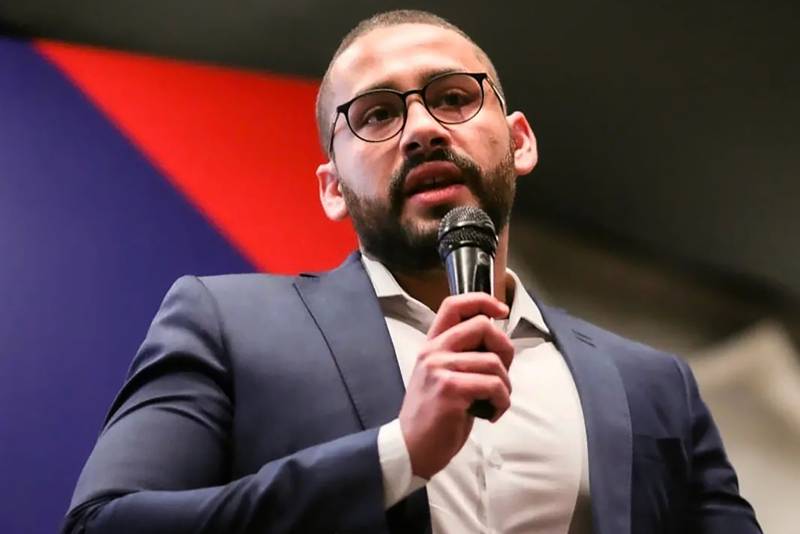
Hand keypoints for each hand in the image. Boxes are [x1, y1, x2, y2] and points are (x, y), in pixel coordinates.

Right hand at [398, 293, 513, 478]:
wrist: (412, 448)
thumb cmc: (434, 415)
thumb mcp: (442, 376)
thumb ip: (464, 355)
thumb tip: (498, 345)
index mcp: (432, 344)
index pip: (454, 304)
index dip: (482, 301)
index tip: (502, 310)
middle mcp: (433, 350)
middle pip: (483, 326)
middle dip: (505, 349)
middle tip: (501, 374)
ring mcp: (440, 368)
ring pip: (494, 361)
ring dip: (505, 386)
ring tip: (494, 402)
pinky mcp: (450, 389)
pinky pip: (494, 385)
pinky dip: (502, 402)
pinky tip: (490, 414)